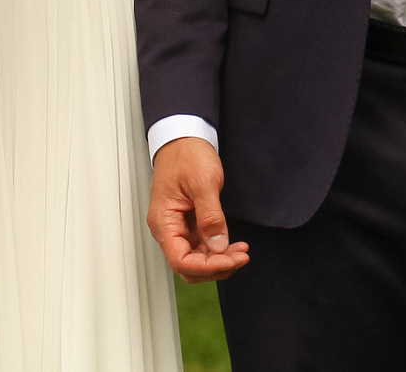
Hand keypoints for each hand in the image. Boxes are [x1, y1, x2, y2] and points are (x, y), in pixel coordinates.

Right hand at [147, 136, 249, 282]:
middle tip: (240, 257)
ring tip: (241, 251)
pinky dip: (218, 250)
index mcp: (164, 221)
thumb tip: (218, 245)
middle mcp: (168, 228)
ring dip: (219, 260)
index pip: (181, 261)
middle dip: (216, 267)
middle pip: (188, 266)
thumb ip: (210, 216)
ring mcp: (178, 227)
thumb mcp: (203, 182)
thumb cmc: (186, 154)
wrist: (184, 137)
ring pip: (196, 259)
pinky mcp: (189, 223)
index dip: (207, 266)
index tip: (230, 260)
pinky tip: (233, 245)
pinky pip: (201, 246)